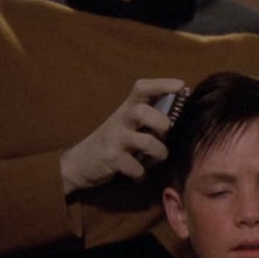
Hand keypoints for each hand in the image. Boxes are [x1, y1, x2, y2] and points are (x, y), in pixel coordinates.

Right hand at [60, 78, 184, 194]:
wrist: (78, 162)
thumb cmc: (112, 141)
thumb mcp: (126, 124)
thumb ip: (147, 118)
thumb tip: (178, 116)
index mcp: (126, 109)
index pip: (142, 88)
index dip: (161, 84)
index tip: (180, 85)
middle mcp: (120, 120)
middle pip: (141, 111)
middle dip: (160, 122)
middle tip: (167, 131)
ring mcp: (114, 139)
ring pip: (144, 142)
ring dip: (159, 152)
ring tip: (159, 158)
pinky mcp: (110, 159)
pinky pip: (135, 166)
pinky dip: (142, 173)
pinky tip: (139, 174)